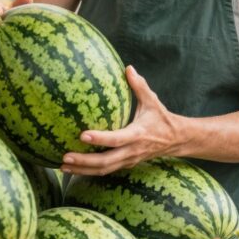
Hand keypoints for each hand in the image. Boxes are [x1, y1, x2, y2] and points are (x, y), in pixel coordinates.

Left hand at [63, 66, 179, 175]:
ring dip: (83, 169)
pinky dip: (89, 171)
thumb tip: (127, 67)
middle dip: (84, 161)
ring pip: (104, 170)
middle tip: (64, 157)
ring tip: (63, 165)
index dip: (100, 138)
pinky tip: (73, 169)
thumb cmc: (162, 118)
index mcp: (137, 134)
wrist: (176, 141)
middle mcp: (132, 151)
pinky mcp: (125, 165)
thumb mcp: (153, 101)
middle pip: (106, 161)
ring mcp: (128, 160)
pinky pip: (106, 171)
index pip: (116, 139)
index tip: (82, 135)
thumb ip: (139, 85)